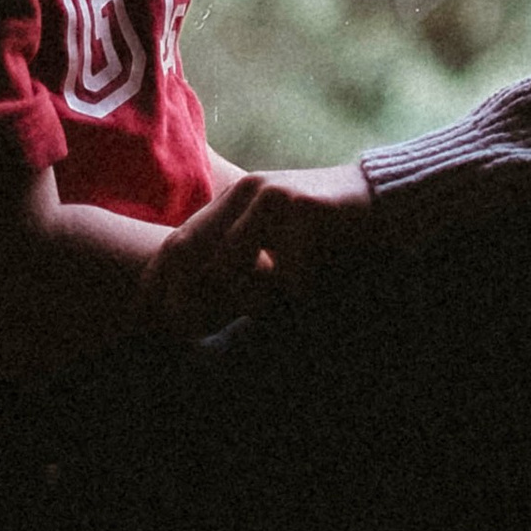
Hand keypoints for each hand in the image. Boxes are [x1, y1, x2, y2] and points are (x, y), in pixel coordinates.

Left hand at [139, 159, 377, 331]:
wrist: (387, 199)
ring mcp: (271, 195)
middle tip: (186, 337)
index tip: (143, 327)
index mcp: (231, 202)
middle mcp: (244, 193)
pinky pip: (282, 268)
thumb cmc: (329, 233)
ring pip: (230, 265)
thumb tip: (194, 316)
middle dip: (180, 301)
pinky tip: (312, 290)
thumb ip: (239, 264)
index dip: (155, 288)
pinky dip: (293, 290)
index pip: (175, 246)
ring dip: (247, 300)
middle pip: (186, 250)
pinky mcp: (302, 206)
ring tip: (270, 309)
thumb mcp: (274, 245)